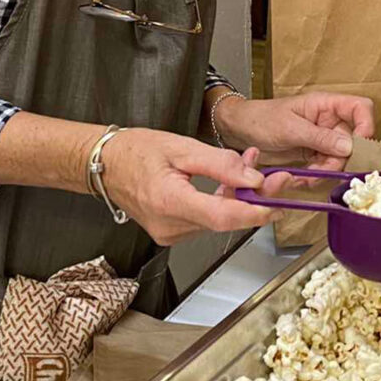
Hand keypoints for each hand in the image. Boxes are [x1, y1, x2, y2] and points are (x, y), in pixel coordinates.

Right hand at [100, 128, 283, 245]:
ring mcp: (170, 233)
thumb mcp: (182, 147)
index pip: (223, 217)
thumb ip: (221, 164)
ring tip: (249, 165)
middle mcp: (171, 226)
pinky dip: (221, 200)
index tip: (277, 203)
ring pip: (218, 218)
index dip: (254, 212)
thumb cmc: (135, 151)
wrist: (104, 164)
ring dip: (238, 196)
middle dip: (253, 197)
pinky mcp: (171, 231)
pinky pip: (205, 218)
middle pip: (224, 218)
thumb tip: (254, 180)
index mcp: (170, 203)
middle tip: (277, 176)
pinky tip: (230, 180)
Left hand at [214, 92, 374, 171]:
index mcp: (325, 104)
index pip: (360, 108)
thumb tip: (349, 146)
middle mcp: (328, 120)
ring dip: (327, 170)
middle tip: (323, 170)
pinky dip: (317, 174)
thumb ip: (319, 137)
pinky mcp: (314, 152)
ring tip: (307, 176)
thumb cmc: (261, 118)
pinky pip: (326, 165)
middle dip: (340, 158)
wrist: (240, 131)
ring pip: (340, 157)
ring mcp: (322, 137)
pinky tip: (303, 177)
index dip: (365, 126)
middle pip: (352, 139)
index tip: (357, 147)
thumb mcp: (290, 128)